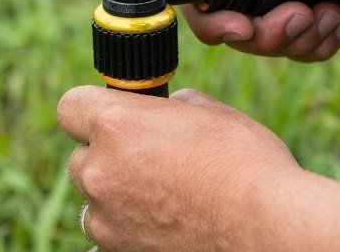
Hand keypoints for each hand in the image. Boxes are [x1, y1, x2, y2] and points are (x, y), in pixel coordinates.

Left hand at [58, 85, 298, 251]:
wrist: (270, 230)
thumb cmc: (247, 165)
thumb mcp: (209, 111)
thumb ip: (171, 105)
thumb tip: (167, 107)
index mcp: (116, 124)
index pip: (70, 107)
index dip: (91, 109)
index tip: (111, 115)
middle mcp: (100, 171)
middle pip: (81, 156)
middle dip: (107, 155)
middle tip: (149, 159)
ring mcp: (106, 219)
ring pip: (94, 199)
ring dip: (116, 195)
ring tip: (163, 196)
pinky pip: (109, 233)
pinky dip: (128, 228)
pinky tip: (163, 223)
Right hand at [172, 0, 339, 60]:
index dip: (212, 9)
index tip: (239, 28)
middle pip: (227, 13)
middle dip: (263, 29)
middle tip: (296, 19)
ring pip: (261, 34)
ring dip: (296, 34)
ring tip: (326, 14)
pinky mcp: (309, 4)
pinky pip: (293, 41)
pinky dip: (317, 39)